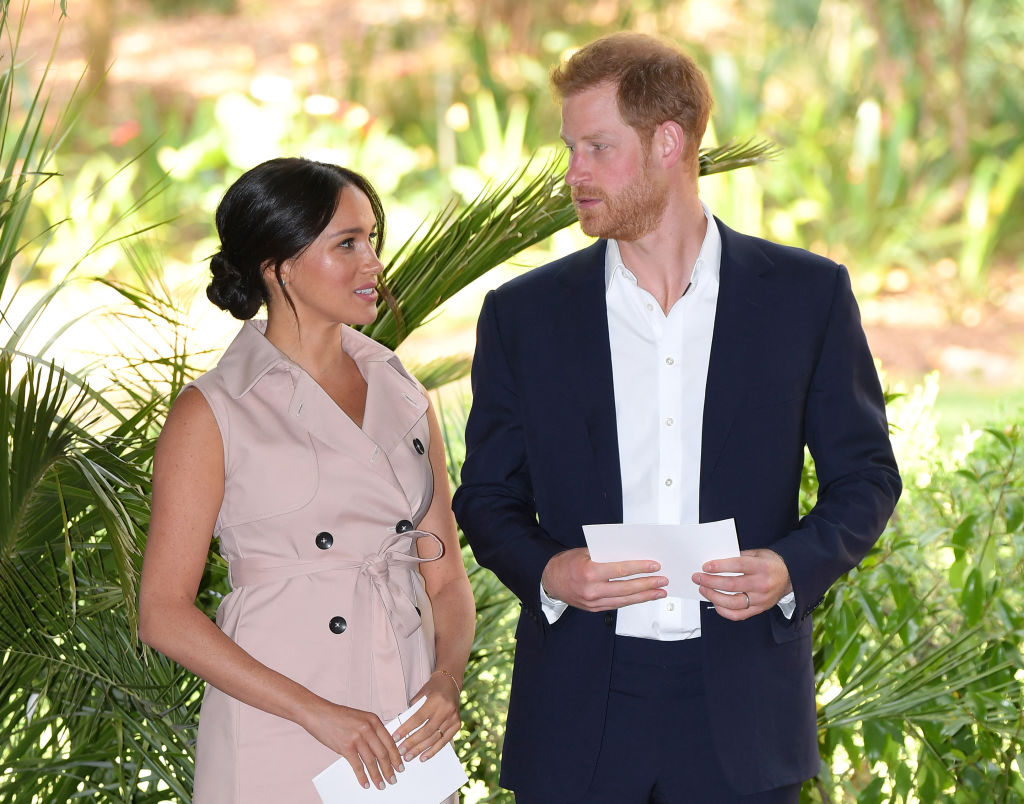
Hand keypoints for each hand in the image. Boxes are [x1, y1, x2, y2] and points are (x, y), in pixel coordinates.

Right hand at [301, 699, 403, 790]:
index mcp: (373, 720)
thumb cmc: (338, 716)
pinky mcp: (346, 747)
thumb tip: (380, 748)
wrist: (319, 713)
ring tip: (381, 784)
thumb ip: (371, 730)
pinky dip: (363, 777)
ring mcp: (357, 738)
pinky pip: (357, 766)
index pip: (390, 741)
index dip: (396, 756)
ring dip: (378, 775)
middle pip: (383, 753)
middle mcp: (368, 728)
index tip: (400, 766)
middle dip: (389, 769)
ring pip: (372, 761)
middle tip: (393, 779)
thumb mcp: (360, 718)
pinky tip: (366, 783)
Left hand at [391, 671, 461, 761]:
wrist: (451, 681)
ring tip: (409, 757)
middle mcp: (446, 710)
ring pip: (435, 738)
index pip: (418, 719)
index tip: (395, 738)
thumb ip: (413, 711)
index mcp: (435, 700)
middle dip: (412, 743)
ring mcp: (453, 718)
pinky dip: (433, 750)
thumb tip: (402, 730)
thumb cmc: (432, 688)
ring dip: (421, 749)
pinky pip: (444, 741)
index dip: (406, 730)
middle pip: (426, 731)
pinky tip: (423, 757)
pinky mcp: (457, 725)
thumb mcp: (421, 694)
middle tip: (401, 752)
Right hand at [541, 547, 666, 611]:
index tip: (655, 566)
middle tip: (662, 581)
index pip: (620, 570)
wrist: (550, 581)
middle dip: (647, 584)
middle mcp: (592, 589)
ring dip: (644, 596)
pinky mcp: (594, 609)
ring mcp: (593, 602)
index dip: (640, 568)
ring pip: (624, 600)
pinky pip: (617, 605)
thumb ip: (606, 555)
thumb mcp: (585, 552)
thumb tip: (631, 555)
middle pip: (626, 588)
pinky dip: (631, 601)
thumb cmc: (568, 563)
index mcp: (589, 571)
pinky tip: (643, 597)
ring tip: (659, 593)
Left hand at [691, 549, 791, 621]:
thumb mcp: (757, 553)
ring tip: (703, 589)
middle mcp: (762, 584)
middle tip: (698, 577)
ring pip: (732, 602)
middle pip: (731, 585)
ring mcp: (761, 599)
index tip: (706, 566)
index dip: (719, 566)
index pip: (737, 566)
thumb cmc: (770, 563)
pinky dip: (723, 611)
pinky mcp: (759, 609)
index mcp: (762, 567)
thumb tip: (715, 561)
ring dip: (713, 596)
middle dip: (710, 581)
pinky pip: (738, 615)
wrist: (790, 576)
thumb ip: (738, 557)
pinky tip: (715, 602)